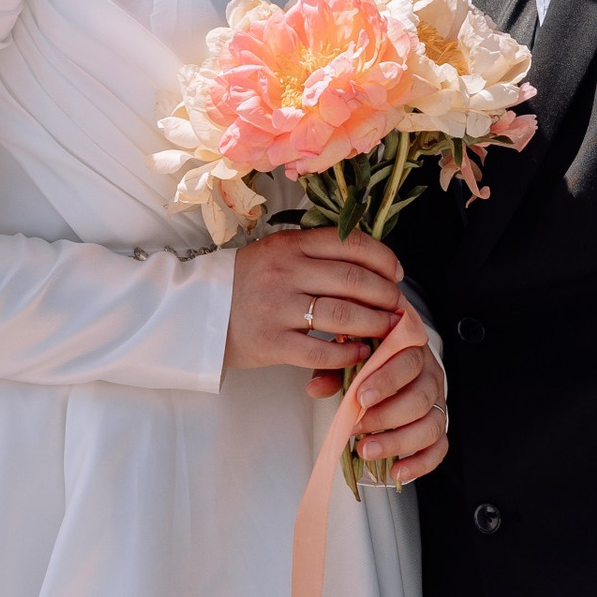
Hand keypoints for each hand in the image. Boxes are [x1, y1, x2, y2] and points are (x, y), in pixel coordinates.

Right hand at [226, 225, 406, 378]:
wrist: (199, 313)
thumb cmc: (246, 284)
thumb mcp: (275, 254)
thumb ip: (314, 254)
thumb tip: (370, 263)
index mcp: (290, 245)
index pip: (349, 243)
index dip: (383, 258)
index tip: (396, 273)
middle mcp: (286, 272)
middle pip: (353, 279)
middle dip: (385, 295)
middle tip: (396, 306)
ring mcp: (278, 307)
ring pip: (343, 314)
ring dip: (374, 323)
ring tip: (386, 329)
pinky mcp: (272, 342)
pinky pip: (322, 350)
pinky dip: (348, 353)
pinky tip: (359, 352)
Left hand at [344, 324, 449, 485]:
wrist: (392, 365)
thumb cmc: (371, 360)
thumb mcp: (349, 358)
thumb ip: (334, 370)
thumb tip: (316, 388)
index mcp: (412, 351)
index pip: (408, 362)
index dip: (387, 381)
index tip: (361, 398)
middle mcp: (430, 376)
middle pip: (420, 398)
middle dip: (386, 417)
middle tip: (357, 427)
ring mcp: (438, 404)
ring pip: (431, 426)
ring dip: (398, 442)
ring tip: (367, 450)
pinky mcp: (438, 429)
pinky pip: (438, 449)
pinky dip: (420, 463)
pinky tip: (396, 471)